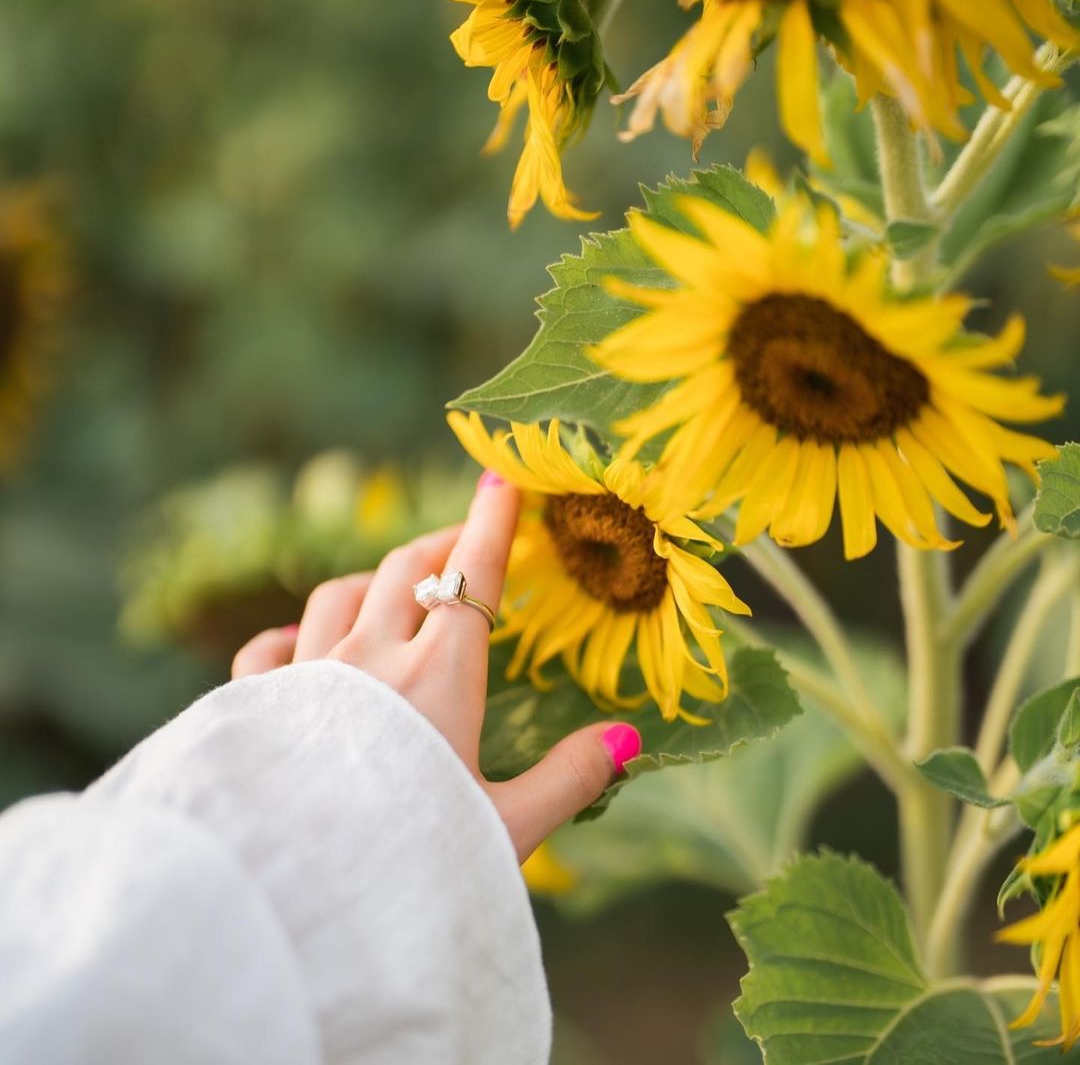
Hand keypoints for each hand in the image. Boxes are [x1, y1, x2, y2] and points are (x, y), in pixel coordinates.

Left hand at [230, 472, 640, 861]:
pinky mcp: (257, 707)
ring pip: (339, 595)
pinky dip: (291, 636)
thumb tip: (626, 738)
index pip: (475, 575)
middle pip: (409, 569)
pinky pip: (270, 648)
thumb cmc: (412, 865)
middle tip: (466, 543)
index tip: (502, 479)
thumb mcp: (506, 830)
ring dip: (374, 581)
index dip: (493, 521)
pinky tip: (300, 645)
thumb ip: (567, 778)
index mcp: (440, 677)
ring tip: (394, 590)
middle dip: (443, 544)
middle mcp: (370, 658)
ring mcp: (307, 677)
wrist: (295, 903)